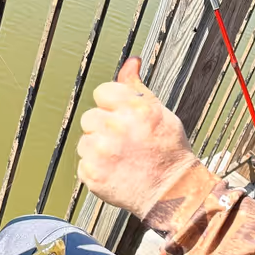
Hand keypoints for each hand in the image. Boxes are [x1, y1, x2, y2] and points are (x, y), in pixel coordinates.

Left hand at [77, 58, 197, 218]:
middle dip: (104, 127)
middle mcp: (116, 128)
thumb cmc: (168, 151)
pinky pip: (83, 163)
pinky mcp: (92, 174)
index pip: (102, 93)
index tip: (125, 119)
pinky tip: (116, 171)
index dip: (113, 106)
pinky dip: (96, 168)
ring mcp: (102, 152)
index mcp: (134, 109)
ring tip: (122, 158)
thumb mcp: (160, 113)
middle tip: (125, 142)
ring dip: (98, 148)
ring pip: (84, 140)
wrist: (172, 193)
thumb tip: (131, 61)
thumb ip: (137, 87)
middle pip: (90, 117)